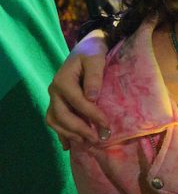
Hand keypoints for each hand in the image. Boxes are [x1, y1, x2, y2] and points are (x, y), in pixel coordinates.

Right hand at [45, 31, 110, 147]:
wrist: (86, 48)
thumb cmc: (93, 52)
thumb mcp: (96, 58)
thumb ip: (94, 76)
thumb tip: (93, 97)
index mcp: (63, 80)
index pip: (77, 102)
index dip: (92, 115)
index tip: (106, 125)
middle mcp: (54, 91)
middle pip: (63, 116)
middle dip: (80, 130)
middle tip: (97, 139)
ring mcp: (54, 98)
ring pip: (55, 121)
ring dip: (70, 135)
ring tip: (87, 144)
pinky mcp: (57, 103)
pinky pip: (54, 121)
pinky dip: (61, 134)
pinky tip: (69, 146)